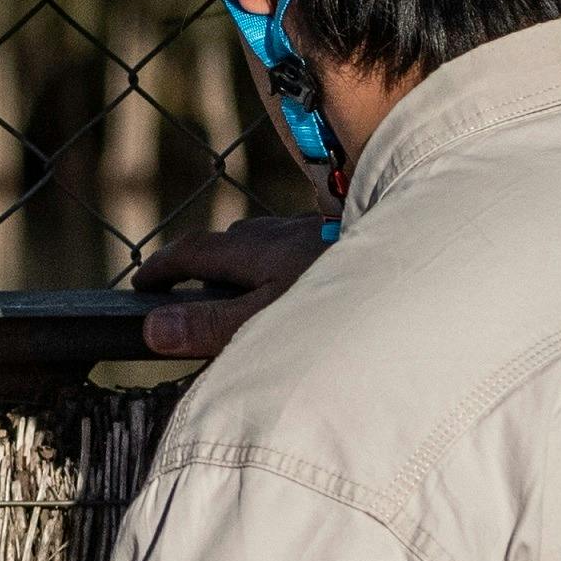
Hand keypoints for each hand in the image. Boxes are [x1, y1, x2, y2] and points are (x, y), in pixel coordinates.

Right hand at [134, 210, 334, 357]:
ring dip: (246, 258)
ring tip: (243, 286)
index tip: (140, 285)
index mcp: (254, 249)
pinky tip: (305, 281)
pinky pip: (302, 246)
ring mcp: (316, 233)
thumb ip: (210, 327)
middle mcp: (281, 232)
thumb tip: (153, 328)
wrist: (419, 265)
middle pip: (230, 240)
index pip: (192, 251)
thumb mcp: (266, 322)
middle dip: (202, 261)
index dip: (162, 268)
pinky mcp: (348, 241)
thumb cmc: (342, 301)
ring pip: (269, 239)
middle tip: (185, 289)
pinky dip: (285, 261)